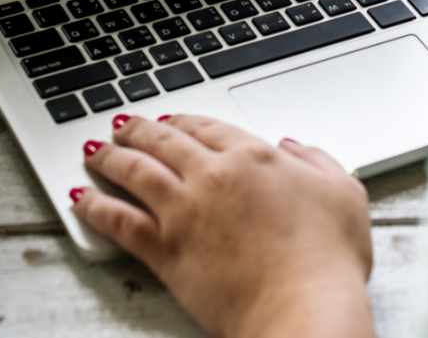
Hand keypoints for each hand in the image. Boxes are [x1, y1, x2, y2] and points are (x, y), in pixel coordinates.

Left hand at [73, 114, 374, 337]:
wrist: (303, 307)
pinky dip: (95, 206)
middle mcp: (214, 175)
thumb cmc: (328, 258)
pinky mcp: (165, 250)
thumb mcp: (345, 194)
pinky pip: (119, 221)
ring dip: (111, 158)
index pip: (208, 127)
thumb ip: (318, 162)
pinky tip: (81, 198)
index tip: (172, 121)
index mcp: (255, 157)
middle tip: (123, 126)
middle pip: (165, 141)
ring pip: (135, 172)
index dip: (185, 121)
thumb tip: (294, 148)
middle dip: (139, 130)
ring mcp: (185, 211)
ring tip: (95, 151)